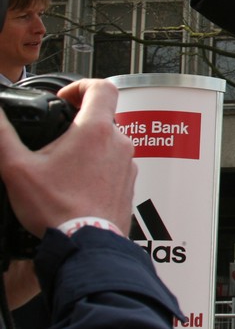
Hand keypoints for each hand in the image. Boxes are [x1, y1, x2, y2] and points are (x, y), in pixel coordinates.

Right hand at [0, 79, 135, 237]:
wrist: (86, 243)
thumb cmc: (56, 209)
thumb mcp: (17, 169)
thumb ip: (3, 136)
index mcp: (95, 130)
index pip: (102, 87)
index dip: (81, 85)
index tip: (64, 98)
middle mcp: (119, 143)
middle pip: (104, 116)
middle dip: (79, 121)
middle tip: (56, 135)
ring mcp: (127, 164)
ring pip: (110, 142)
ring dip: (88, 145)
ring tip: (63, 163)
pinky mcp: (128, 184)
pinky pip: (115, 165)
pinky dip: (97, 166)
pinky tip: (76, 183)